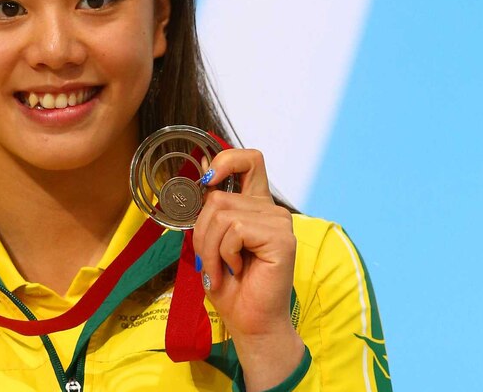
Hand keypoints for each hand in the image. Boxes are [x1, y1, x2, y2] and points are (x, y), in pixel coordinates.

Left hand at [193, 148, 303, 389]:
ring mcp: (279, 222)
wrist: (249, 322)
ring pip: (222, 214)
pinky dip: (224, 254)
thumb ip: (209, 206)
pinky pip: (235, 230)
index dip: (226, 160)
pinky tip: (237, 270)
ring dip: (210, 248)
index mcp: (255, 206)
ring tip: (221, 269)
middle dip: (201, 231)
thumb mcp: (210, 239)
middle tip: (209, 260)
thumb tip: (201, 167)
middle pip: (218, 196)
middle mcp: (270, 210)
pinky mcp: (281, 238)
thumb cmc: (230, 286)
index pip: (248, 160)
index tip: (207, 181)